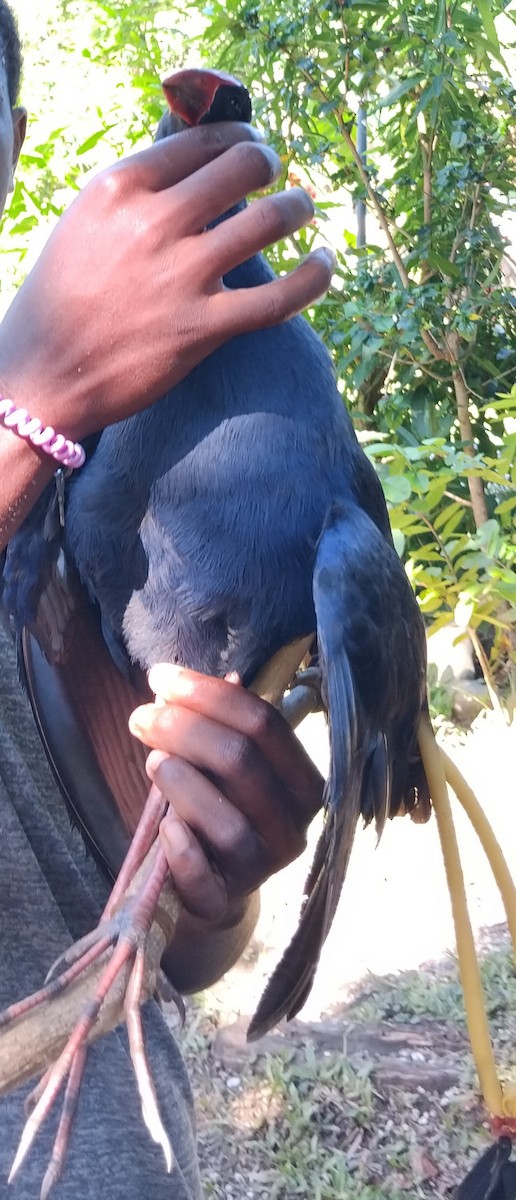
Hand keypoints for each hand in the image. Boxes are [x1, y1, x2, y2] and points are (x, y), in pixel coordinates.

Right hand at [0, 124, 333, 440]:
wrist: (44, 377)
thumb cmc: (58, 301)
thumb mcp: (83, 224)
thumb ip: (135, 194)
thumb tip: (192, 165)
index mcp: (118, 187)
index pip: (201, 140)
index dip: (237, 136)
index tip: (247, 147)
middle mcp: (153, 223)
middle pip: (242, 165)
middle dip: (269, 163)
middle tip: (276, 175)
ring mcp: (182, 276)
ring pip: (269, 221)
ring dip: (297, 207)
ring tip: (301, 209)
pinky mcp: (204, 328)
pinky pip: (280, 297)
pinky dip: (314, 277)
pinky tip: (325, 263)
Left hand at [128, 664, 322, 922]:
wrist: (215, 892)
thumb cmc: (220, 811)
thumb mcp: (226, 767)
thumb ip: (214, 727)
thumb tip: (182, 684)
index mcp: (301, 782)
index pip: (264, 724)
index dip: (209, 695)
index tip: (161, 678)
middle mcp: (292, 826)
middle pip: (242, 762)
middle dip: (185, 728)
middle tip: (141, 717)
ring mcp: (261, 868)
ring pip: (227, 821)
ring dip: (183, 781)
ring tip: (152, 761)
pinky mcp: (223, 902)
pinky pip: (204, 877)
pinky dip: (183, 849)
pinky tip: (165, 825)